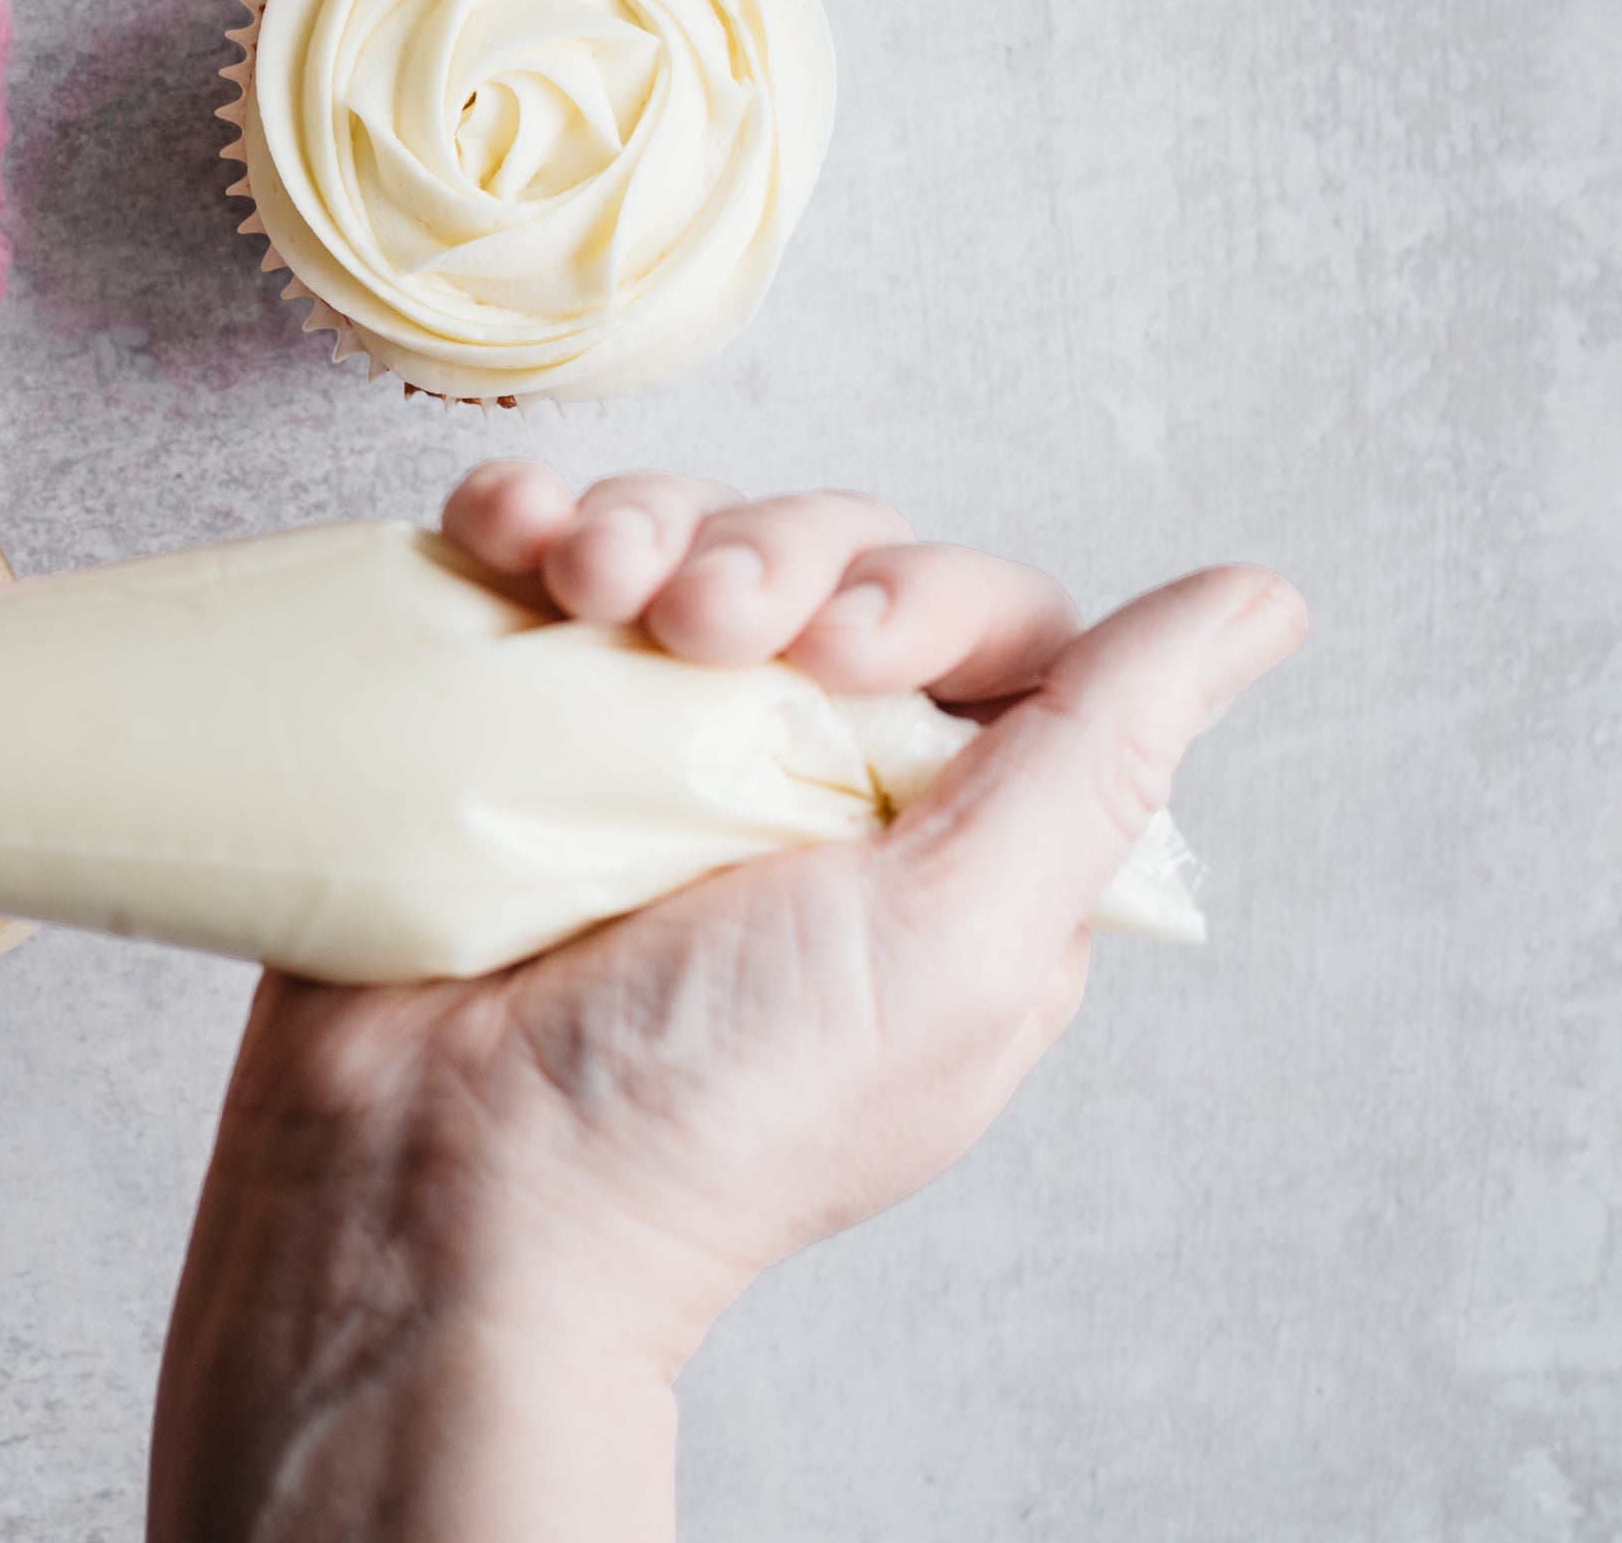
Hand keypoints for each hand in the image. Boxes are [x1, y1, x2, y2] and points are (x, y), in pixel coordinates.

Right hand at [151, 464, 1305, 1542]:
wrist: (439, 1178)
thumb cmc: (707, 1112)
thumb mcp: (954, 946)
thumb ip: (1098, 765)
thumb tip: (1256, 602)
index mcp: (943, 842)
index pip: (984, 624)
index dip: (918, 594)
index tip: (836, 652)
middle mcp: (801, 777)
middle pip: (831, 553)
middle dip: (765, 553)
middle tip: (694, 632)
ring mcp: (644, 742)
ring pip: (682, 536)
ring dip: (639, 523)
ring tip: (580, 592)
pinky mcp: (509, 718)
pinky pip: (533, 559)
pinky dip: (518, 515)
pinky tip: (499, 535)